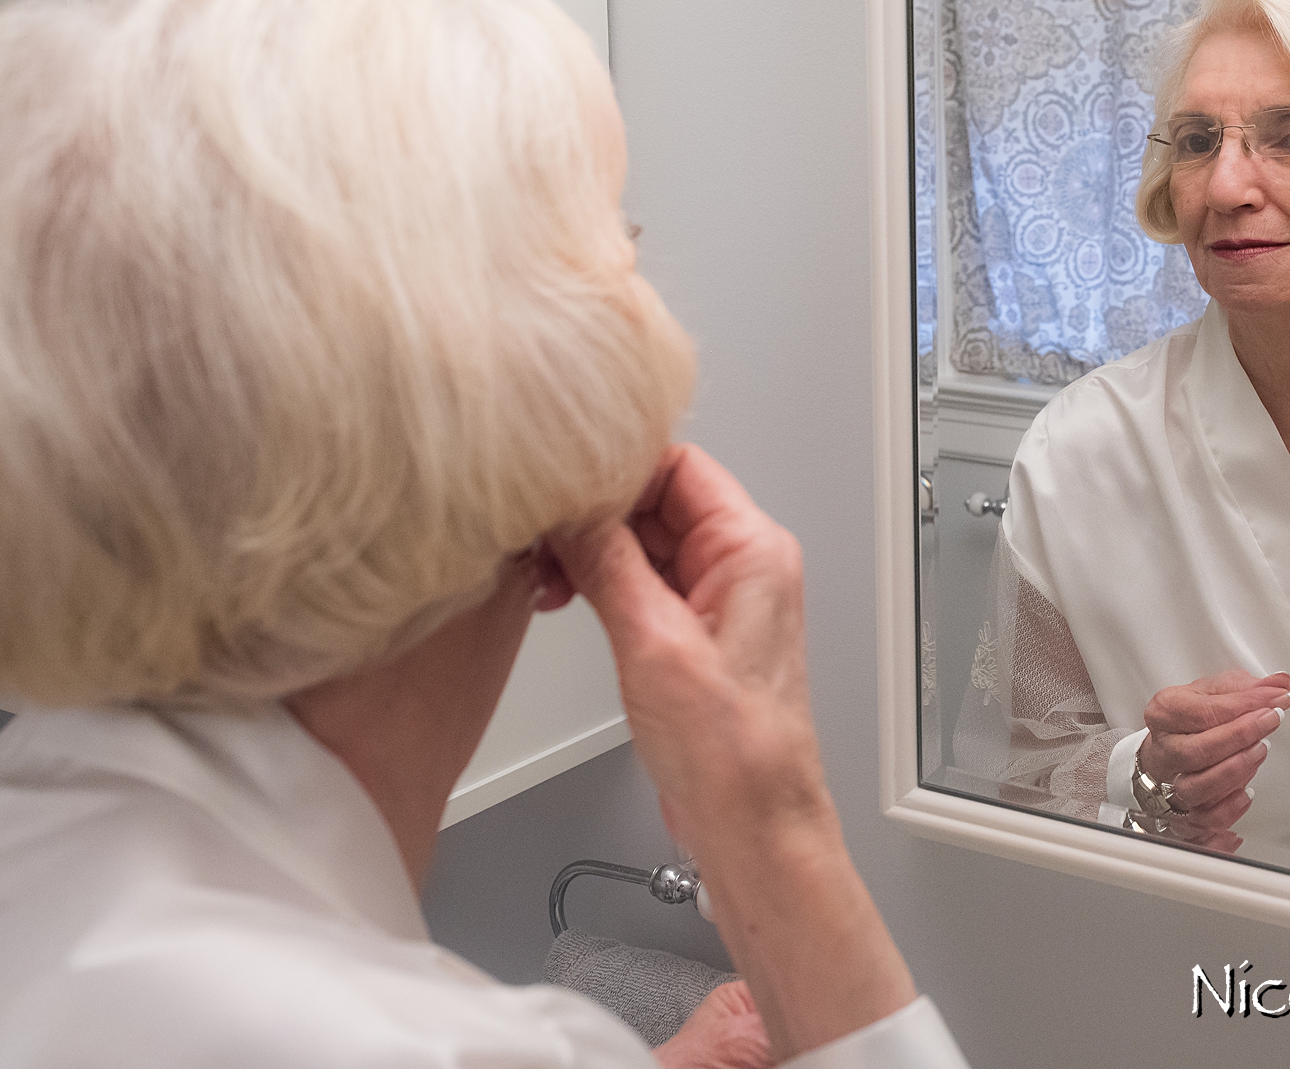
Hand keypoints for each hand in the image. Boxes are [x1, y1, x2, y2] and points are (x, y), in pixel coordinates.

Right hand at [548, 447, 918, 1060]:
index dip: (613, 467)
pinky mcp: (697, 633)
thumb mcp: (653, 643)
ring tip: (544, 576)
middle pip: (657, 498)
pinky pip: (644, 581)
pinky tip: (564, 597)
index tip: (558, 481)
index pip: (678, 464)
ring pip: (644, 540)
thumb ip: (608, 564)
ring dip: (589, 550)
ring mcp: (721, 599)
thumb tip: (570, 509)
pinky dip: (600, 582)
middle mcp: (744, 565)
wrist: (753, 825)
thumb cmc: (732, 753)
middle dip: (592, 513)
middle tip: (536, 537)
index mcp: (752, 550)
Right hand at [1138, 671, 1289, 846]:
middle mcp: (1165, 748)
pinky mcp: (1184, 810)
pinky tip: (1248, 793)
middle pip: (1198, 750)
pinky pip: (1203, 819)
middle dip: (1241, 736)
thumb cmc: (1192, 717)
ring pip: (1196, 787)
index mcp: (1165, 712)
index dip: (1246, 704)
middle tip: (1271, 721)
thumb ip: (1248, 688)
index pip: (1205, 711)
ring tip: (1261, 752)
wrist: (1170, 744)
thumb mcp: (1216, 691)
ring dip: (1234, 771)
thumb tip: (1279, 684)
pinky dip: (1227, 811)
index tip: (1278, 698)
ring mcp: (1171, 781)